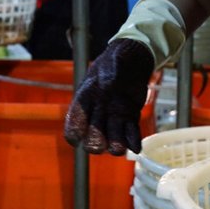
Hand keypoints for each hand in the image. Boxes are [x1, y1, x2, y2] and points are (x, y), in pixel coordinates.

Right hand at [64, 39, 154, 154]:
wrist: (131, 63)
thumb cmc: (116, 63)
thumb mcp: (111, 64)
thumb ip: (109, 74)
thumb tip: (109, 84)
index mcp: (85, 101)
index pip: (73, 127)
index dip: (75, 135)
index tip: (79, 136)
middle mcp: (97, 115)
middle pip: (91, 141)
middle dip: (97, 143)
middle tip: (106, 138)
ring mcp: (113, 120)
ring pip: (111, 142)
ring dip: (116, 145)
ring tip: (123, 142)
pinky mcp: (129, 120)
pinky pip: (130, 137)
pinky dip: (132, 142)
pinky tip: (136, 145)